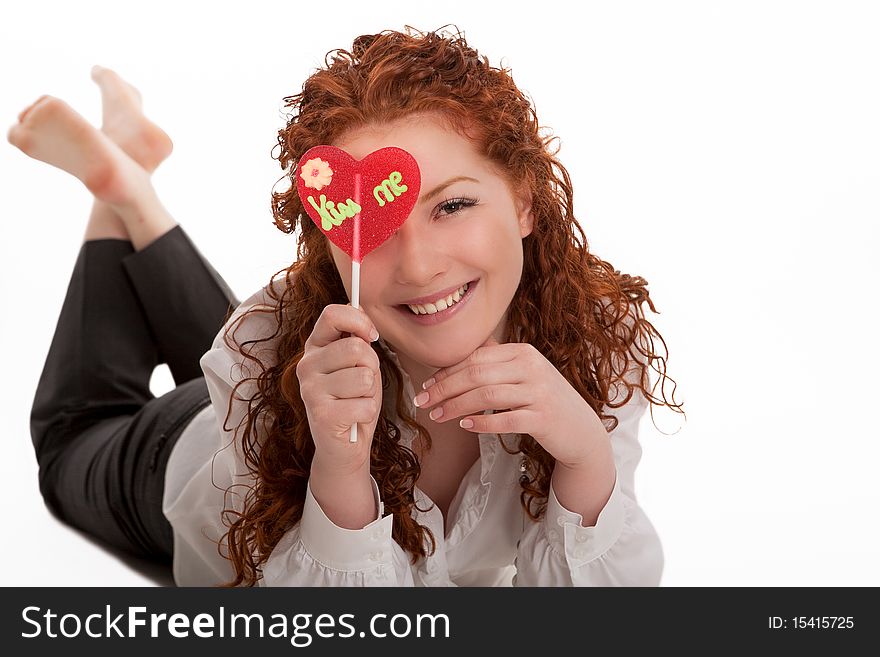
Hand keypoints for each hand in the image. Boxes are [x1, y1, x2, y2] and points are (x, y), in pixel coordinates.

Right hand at [296, 304, 381, 475]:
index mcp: (314, 348)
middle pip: (356, 348)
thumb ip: (358, 341)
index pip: (332, 315)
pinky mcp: (320, 415)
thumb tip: (359, 312)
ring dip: (370, 393)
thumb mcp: (359, 365)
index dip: (359, 321)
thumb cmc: (354, 400)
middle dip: (372, 366)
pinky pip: (365, 404)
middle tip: (363, 384)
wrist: (345, 446)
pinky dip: (367, 413)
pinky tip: (353, 419)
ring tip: (356, 402)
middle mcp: (305, 366)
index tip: (372, 336)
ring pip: (364, 377)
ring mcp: (310, 391)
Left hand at [415, 336, 607, 467]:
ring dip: (456, 406)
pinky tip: (465, 426)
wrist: (580, 430)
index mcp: (524, 353)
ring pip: (487, 396)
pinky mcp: (543, 418)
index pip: (476, 357)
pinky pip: (505, 420)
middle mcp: (533, 368)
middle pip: (477, 374)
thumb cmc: (545, 401)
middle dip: (444, 388)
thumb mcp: (525, 374)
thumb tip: (460, 355)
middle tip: (423, 401)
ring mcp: (539, 393)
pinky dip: (482, 423)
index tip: (427, 384)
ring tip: (437, 416)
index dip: (447, 371)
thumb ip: (498, 362)